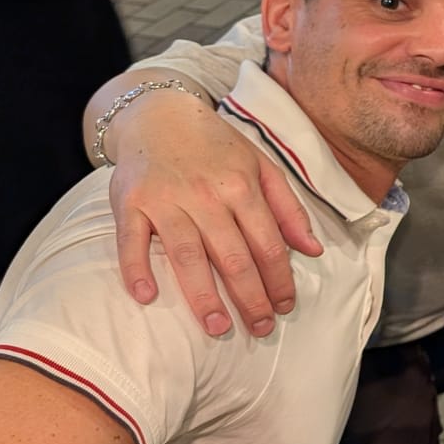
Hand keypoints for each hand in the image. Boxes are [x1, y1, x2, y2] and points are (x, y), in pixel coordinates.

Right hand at [106, 90, 323, 335]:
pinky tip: (146, 297)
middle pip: (232, 256)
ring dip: (202, 295)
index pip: (267, 244)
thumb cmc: (216, 147)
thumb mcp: (262, 167)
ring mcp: (166, 199)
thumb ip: (288, 209)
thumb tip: (314, 250)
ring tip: (216, 327)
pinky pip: (130, 241)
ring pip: (187, 254)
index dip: (279, 280)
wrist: (159, 114)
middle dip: (249, 297)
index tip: (284, 308)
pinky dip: (136, 268)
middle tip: (259, 330)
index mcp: (242, 186)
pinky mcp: (130, 202)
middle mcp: (205, 194)